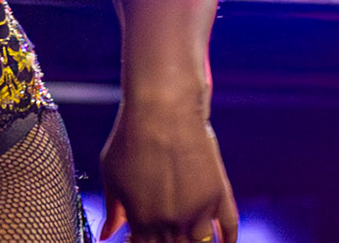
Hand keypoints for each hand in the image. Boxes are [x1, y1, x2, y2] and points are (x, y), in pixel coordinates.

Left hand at [99, 101, 237, 242]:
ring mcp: (199, 210)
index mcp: (142, 219)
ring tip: (183, 234)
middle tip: (160, 231)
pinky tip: (220, 242)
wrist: (163, 109)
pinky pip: (230, 231)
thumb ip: (113, 209)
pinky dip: (227, 241)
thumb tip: (109, 235)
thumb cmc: (131, 138)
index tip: (138, 235)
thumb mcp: (112, 173)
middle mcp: (173, 221)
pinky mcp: (219, 195)